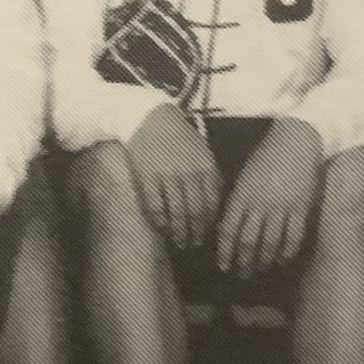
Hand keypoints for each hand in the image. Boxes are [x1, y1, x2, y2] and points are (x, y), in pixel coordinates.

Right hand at [126, 103, 222, 251]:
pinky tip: (162, 230)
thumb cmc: (177, 135)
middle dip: (196, 234)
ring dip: (179, 234)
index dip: (210, 225)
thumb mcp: (201, 152)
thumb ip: (209, 176)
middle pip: (196, 214)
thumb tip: (216, 205)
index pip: (212, 205)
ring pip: (177, 214)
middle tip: (193, 247)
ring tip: (179, 243)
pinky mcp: (147, 177)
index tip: (207, 237)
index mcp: (206, 167)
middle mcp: (189, 174)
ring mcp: (167, 176)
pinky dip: (161, 223)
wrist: (148, 117)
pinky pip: (156, 207)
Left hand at [216, 118, 322, 278]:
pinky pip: (292, 238)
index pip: (229, 230)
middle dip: (243, 262)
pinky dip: (286, 253)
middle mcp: (259, 203)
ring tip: (260, 270)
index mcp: (242, 193)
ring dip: (263, 261)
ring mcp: (281, 207)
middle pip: (248, 241)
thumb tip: (228, 224)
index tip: (224, 265)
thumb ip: (239, 198)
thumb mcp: (246, 173)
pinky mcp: (301, 208)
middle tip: (241, 275)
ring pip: (269, 243)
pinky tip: (282, 261)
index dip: (225, 251)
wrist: (297, 140)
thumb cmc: (267, 154)